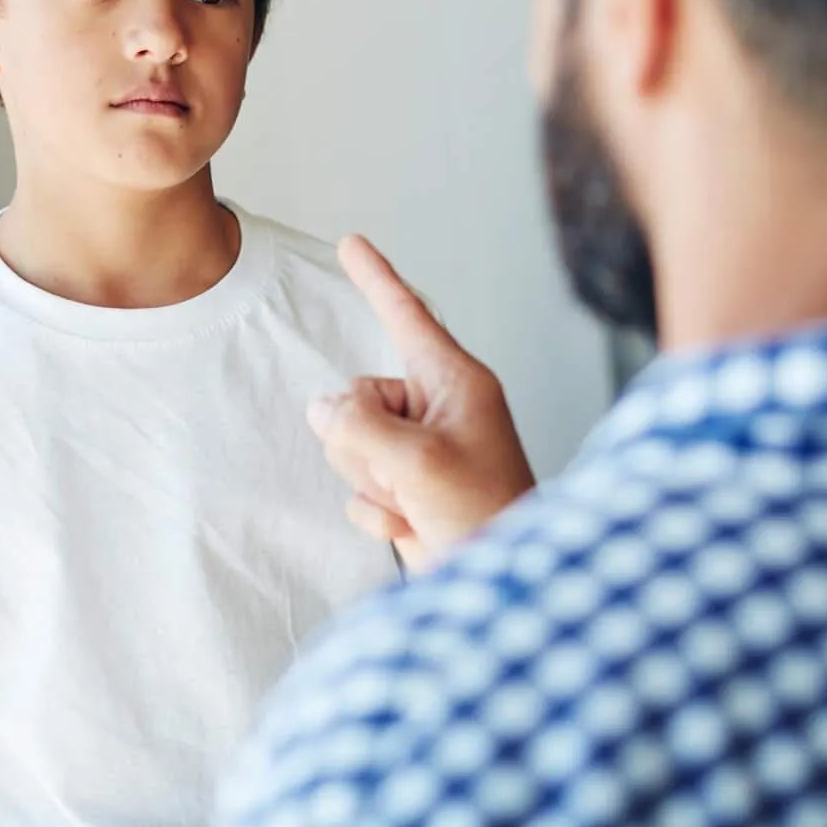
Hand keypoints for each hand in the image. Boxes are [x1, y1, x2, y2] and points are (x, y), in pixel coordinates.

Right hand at [311, 236, 535, 572]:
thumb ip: (357, 425)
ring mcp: (421, 449)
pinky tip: (414, 524)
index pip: (407, 316)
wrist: (502, 584)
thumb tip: (324, 409)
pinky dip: (378, 510)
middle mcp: (439, 408)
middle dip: (363, 440)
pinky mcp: (409, 486)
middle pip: (358, 396)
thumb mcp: (414, 461)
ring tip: (416, 502)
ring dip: (371, 479)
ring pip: (351, 442)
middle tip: (406, 475)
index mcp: (456, 383)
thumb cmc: (482, 515)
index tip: (351, 242)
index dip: (375, 278)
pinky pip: (359, 485)